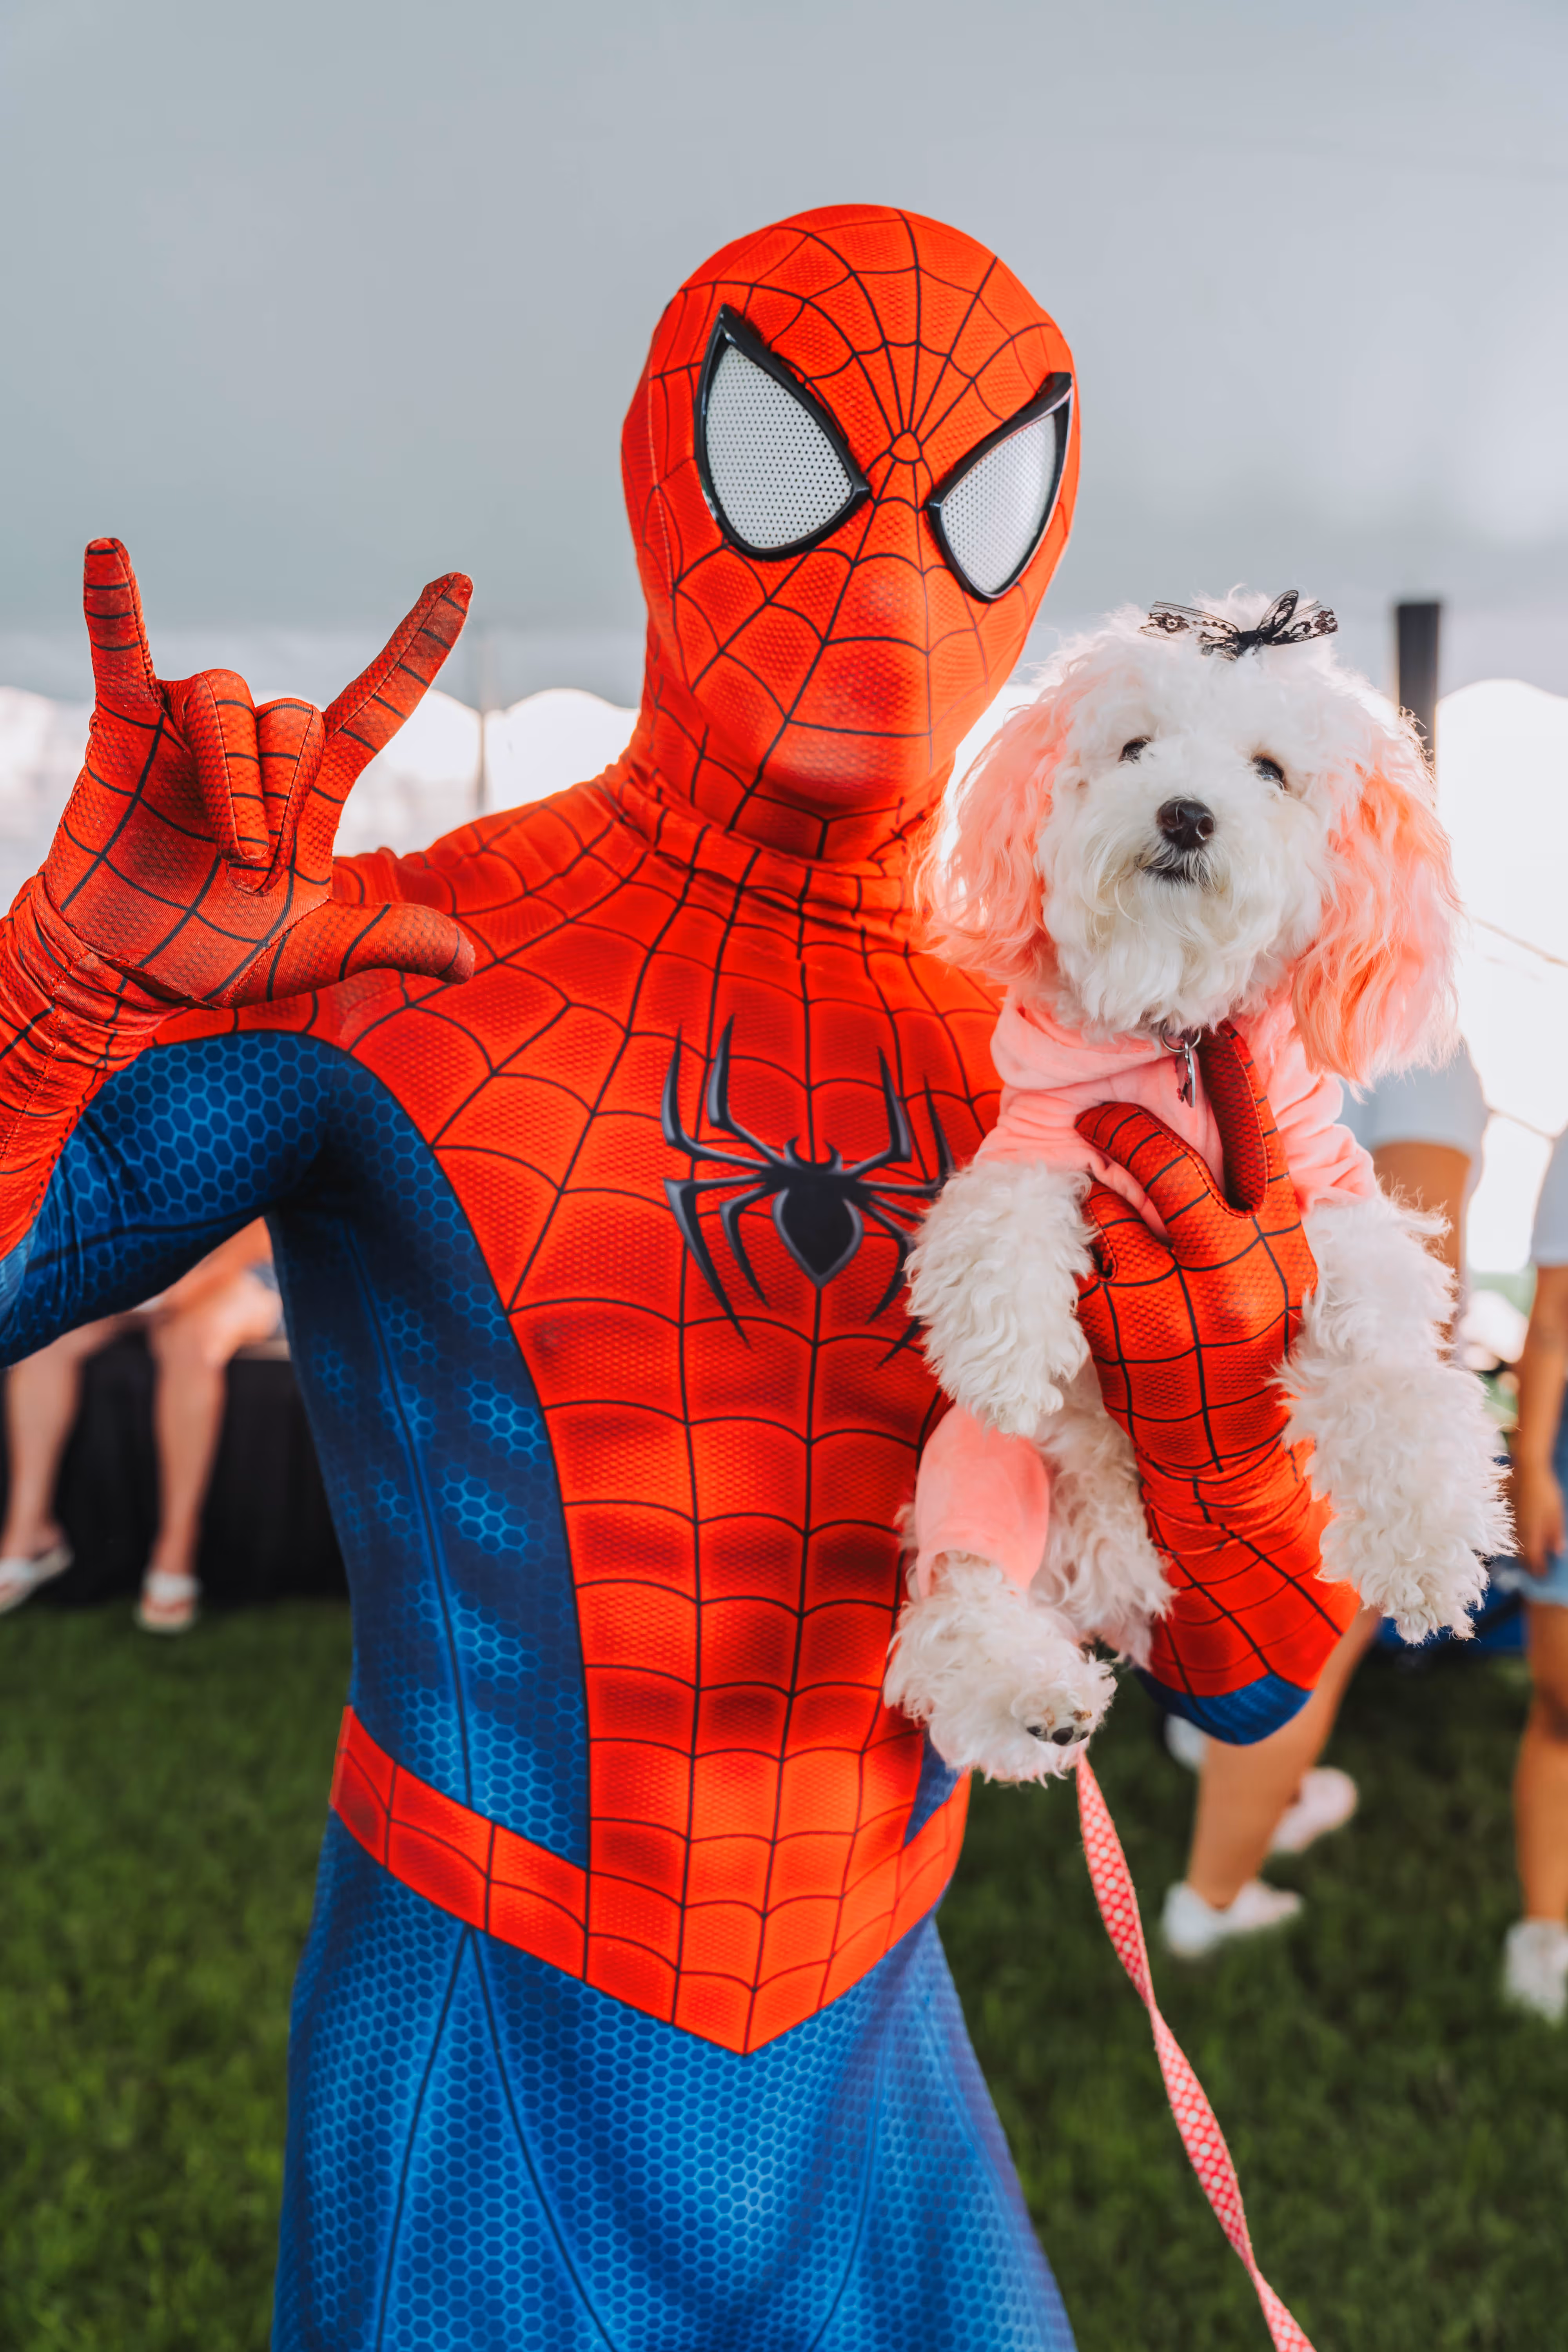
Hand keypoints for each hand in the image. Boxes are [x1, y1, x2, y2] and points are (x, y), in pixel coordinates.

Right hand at [37, 539, 474, 1006]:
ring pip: (230, 705)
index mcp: (310, 786)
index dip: (417, 649)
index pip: (377, 703)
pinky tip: (106, 552)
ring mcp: (190, 731)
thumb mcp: (312, 954)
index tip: (460, 584)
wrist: (132, 968)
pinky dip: (115, 608)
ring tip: (232, 859)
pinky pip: (121, 654)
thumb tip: (468, 964)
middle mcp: (256, 745)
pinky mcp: (125, 730)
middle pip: (296, 722)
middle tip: (253, 881)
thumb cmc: (218, 951)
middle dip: (281, 805)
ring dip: (237, 784)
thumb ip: (385, 941)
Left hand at [1072, 1022, 1315, 1479]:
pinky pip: (1080, 1264)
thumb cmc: (1256, 1353)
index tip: (1215, 1036)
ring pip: (1107, 1211)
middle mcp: (1230, 1264)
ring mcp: (1169, 1297)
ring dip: (1095, 1202)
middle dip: (1121, 1129)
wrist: (1228, 1454)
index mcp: (1279, 1241)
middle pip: (1164, 1165)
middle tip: (1094, 1118)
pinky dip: (1078, 1257)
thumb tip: (1226, 1139)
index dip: (1233, 1082)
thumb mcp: (1284, 1279)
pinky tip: (1089, 1265)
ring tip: (1098, 1209)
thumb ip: (1258, 1216)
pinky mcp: (1117, 1328)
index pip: (1257, 1141)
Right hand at [1510, 1458, 1565, 1575]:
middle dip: (1529, 1565)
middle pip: (1522, 1555)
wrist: (1527, 1470)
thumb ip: (1556, 1534)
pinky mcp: (1507, 1516)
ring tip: (1530, 1560)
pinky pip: (1512, 1534)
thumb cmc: (1546, 1492)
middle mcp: (1519, 1531)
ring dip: (1523, 1555)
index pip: (1534, 1559)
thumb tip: (1558, 1552)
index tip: (1543, 1577)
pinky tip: (1523, 1541)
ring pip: (1516, 1545)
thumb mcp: (1557, 1514)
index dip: (1539, 1570)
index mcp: (1533, 1533)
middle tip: (1536, 1572)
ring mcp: (1511, 1524)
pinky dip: (1518, 1541)